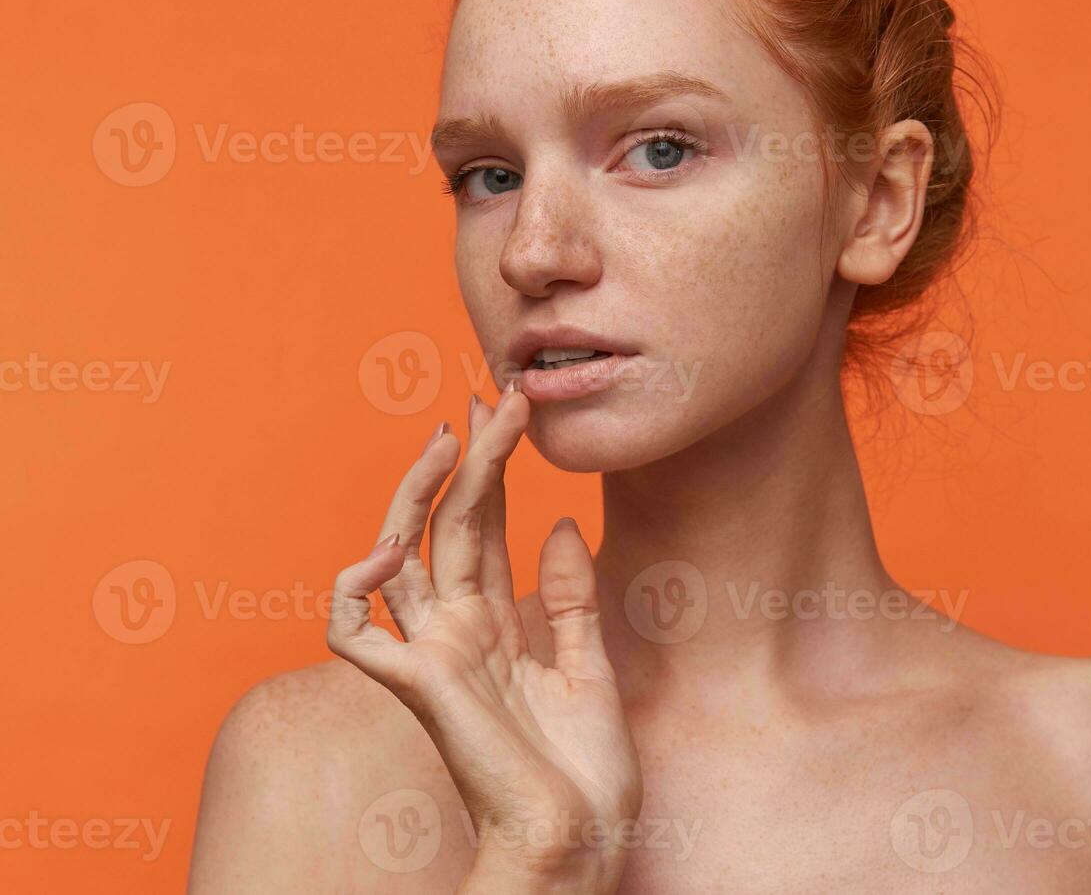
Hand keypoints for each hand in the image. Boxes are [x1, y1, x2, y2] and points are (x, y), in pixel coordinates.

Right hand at [327, 383, 642, 892]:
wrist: (582, 841)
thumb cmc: (586, 773)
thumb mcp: (591, 665)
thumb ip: (570, 598)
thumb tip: (561, 522)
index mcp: (495, 625)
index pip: (483, 527)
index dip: (491, 467)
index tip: (506, 407)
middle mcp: (457, 631)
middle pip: (447, 525)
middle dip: (465, 458)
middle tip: (488, 395)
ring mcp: (434, 655)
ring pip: (402, 555)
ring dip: (417, 491)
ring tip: (450, 435)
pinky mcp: (420, 687)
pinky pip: (353, 636)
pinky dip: (353, 591)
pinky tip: (388, 547)